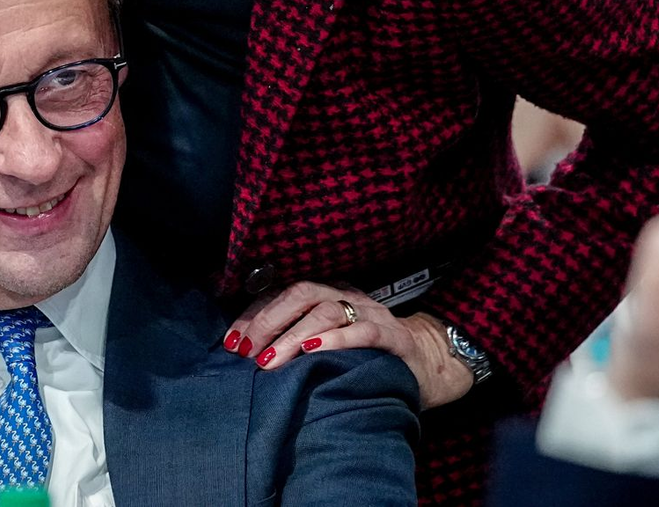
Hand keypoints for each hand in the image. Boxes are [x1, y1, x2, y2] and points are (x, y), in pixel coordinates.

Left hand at [224, 281, 473, 408]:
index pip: (284, 292)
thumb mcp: (329, 342)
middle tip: (246, 351)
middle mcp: (347, 296)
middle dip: (269, 320)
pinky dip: (336, 340)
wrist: (426, 366)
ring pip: (327, 311)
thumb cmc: (366, 357)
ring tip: (270, 361)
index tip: (232, 339)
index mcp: (329, 293)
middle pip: (302, 293)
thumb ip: (297, 339)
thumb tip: (247, 352)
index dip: (256, 313)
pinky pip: (363, 332)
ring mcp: (371, 313)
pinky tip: (313, 353)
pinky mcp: (393, 337)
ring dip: (294, 336)